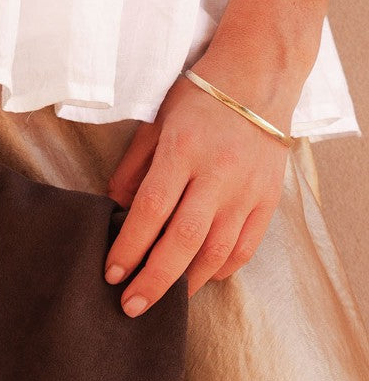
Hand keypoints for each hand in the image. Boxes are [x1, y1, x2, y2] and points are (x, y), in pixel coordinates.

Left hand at [103, 66, 292, 315]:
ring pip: (217, 250)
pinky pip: (246, 246)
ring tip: (163, 302)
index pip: (152, 210)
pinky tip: (201, 278)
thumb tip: (114, 207)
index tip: (111, 274)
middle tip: (131, 307)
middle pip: (184, 240)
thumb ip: (134, 167)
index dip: (129, 247)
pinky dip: (222, 268)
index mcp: (184, 150)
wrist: (262, 73)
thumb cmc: (201, 95)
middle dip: (154, 280)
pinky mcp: (269, 198)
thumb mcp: (157, 121)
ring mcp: (247, 189)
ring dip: (186, 282)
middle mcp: (219, 173)